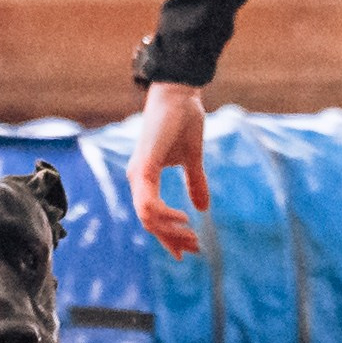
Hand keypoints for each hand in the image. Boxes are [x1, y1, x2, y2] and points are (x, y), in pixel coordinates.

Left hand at [129, 81, 209, 257]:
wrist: (178, 93)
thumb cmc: (183, 119)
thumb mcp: (192, 158)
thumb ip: (196, 182)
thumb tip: (203, 207)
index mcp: (145, 178)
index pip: (152, 216)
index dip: (169, 236)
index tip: (189, 249)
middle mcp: (138, 178)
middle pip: (149, 222)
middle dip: (172, 239)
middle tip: (195, 249)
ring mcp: (139, 172)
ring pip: (148, 216)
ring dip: (170, 231)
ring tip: (192, 237)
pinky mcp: (146, 164)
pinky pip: (149, 200)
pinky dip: (164, 214)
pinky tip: (184, 218)